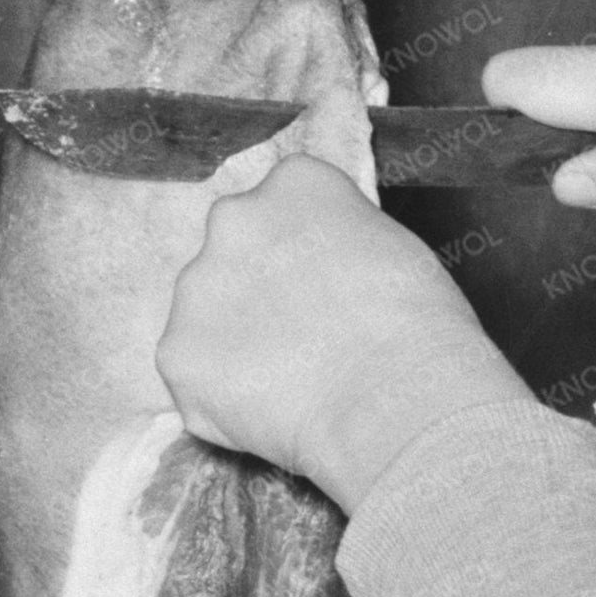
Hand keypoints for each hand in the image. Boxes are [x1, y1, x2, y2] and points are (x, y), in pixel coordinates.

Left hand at [154, 149, 528, 510]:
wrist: (392, 399)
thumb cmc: (419, 327)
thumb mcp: (393, 248)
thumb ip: (337, 241)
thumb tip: (319, 270)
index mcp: (294, 183)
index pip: (282, 204)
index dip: (301, 252)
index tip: (322, 286)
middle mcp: (234, 220)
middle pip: (234, 253)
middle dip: (255, 290)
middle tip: (299, 338)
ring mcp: (196, 287)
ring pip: (205, 315)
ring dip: (233, 344)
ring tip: (287, 385)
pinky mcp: (176, 353)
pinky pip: (193, 376)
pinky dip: (220, 397)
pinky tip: (265, 413)